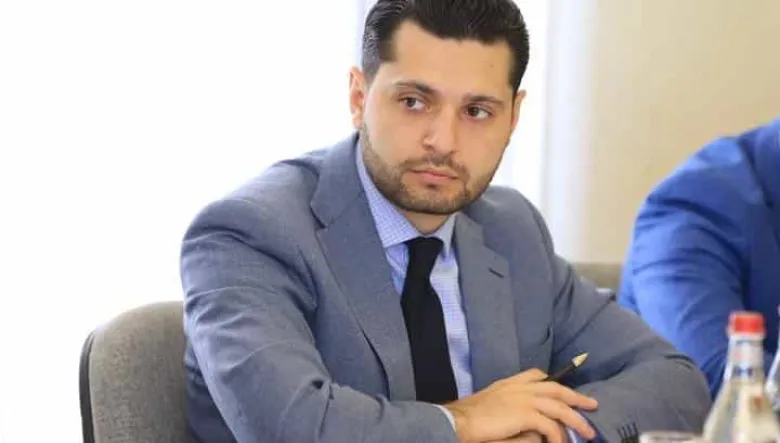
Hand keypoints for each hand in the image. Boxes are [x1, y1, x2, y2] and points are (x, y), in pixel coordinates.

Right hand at [444, 368, 596, 442]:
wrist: (459, 421)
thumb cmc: (468, 416)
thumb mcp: (490, 402)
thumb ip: (507, 403)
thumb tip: (521, 416)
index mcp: (510, 383)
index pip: (536, 375)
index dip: (552, 380)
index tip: (564, 385)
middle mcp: (519, 388)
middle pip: (556, 388)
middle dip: (576, 396)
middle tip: (592, 404)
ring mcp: (524, 399)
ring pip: (559, 406)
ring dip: (576, 420)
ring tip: (588, 432)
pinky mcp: (525, 415)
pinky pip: (551, 426)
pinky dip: (559, 436)